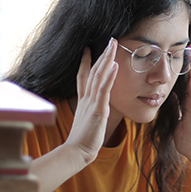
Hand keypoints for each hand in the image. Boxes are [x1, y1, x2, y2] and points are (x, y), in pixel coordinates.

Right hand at [65, 38, 118, 164]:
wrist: (76, 151)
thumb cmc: (82, 141)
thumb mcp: (86, 122)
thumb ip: (89, 113)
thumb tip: (93, 112)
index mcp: (83, 100)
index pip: (83, 76)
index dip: (86, 62)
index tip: (88, 48)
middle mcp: (86, 98)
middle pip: (93, 71)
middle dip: (102, 54)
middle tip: (109, 40)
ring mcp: (92, 102)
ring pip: (99, 76)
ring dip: (106, 59)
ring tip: (113, 45)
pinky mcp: (98, 110)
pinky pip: (104, 90)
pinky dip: (109, 77)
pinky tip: (114, 65)